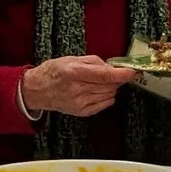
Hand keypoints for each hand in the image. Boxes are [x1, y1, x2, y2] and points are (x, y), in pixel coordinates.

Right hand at [20, 55, 137, 117]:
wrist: (37, 90)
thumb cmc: (54, 72)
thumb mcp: (72, 59)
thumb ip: (95, 62)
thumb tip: (113, 67)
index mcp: (73, 73)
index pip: (104, 75)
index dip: (122, 74)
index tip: (133, 72)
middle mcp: (77, 90)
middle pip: (109, 85)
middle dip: (116, 78)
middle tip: (112, 72)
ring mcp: (79, 103)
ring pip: (109, 94)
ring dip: (110, 87)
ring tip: (98, 81)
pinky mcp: (81, 112)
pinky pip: (105, 103)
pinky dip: (106, 96)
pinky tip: (97, 90)